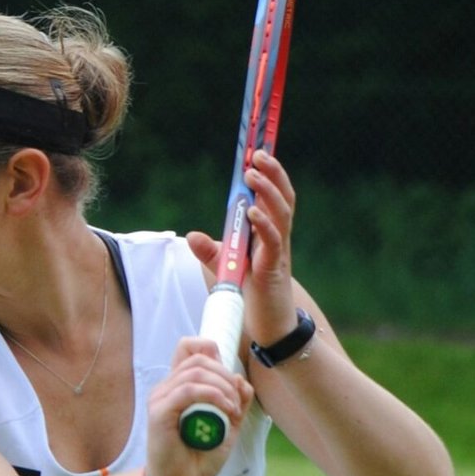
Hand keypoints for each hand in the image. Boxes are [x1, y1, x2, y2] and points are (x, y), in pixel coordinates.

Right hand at [146, 336, 254, 475]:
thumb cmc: (199, 456)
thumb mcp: (227, 425)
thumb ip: (236, 402)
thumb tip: (242, 380)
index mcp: (179, 386)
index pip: (188, 348)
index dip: (211, 351)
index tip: (229, 377)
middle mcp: (166, 388)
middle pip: (198, 358)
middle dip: (226, 375)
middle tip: (237, 402)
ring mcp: (160, 398)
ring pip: (195, 372)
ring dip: (223, 388)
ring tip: (233, 410)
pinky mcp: (159, 413)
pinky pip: (188, 390)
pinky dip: (214, 397)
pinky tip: (226, 411)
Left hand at [186, 149, 300, 344]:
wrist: (267, 327)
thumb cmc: (250, 293)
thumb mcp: (226, 267)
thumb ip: (211, 250)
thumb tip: (191, 234)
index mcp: (269, 232)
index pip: (274, 195)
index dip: (270, 172)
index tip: (259, 148)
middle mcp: (278, 237)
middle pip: (283, 196)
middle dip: (272, 172)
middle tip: (258, 151)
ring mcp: (278, 252)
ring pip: (281, 213)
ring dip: (268, 190)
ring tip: (253, 172)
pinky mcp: (273, 269)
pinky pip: (273, 242)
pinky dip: (264, 225)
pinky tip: (254, 212)